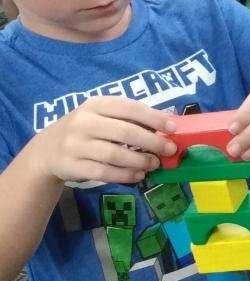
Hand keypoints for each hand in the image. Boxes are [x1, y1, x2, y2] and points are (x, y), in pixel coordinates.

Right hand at [28, 99, 176, 185]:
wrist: (47, 150)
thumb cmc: (85, 130)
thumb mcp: (101, 116)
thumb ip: (129, 119)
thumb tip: (166, 125)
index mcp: (95, 104)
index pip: (129, 108)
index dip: (153, 118)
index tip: (172, 128)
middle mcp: (83, 122)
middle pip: (124, 132)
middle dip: (151, 142)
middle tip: (169, 150)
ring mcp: (76, 145)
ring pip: (115, 154)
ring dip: (140, 161)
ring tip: (154, 164)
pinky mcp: (72, 166)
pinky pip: (104, 172)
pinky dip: (125, 175)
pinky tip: (138, 175)